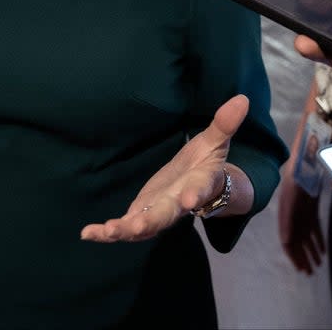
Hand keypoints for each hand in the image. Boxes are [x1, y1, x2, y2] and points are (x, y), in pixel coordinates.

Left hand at [80, 95, 249, 242]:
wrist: (198, 189)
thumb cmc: (206, 164)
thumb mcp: (215, 142)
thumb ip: (225, 124)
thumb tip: (243, 98)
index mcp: (199, 185)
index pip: (200, 190)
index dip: (196, 195)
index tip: (192, 200)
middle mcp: (178, 204)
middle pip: (167, 215)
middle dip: (153, 220)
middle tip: (138, 227)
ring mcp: (158, 213)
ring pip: (143, 226)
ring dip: (126, 230)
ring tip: (108, 231)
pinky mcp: (141, 216)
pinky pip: (125, 228)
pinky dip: (107, 233)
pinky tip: (88, 233)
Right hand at [277, 170, 324, 273]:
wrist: (306, 153)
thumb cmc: (302, 160)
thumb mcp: (300, 168)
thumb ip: (300, 183)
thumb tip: (301, 184)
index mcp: (288, 200)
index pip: (286, 225)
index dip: (289, 240)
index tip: (292, 254)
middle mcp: (292, 208)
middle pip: (295, 236)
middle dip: (300, 255)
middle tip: (306, 271)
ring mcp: (301, 210)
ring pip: (304, 236)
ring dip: (309, 252)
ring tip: (315, 267)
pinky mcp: (311, 210)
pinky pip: (314, 229)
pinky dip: (318, 241)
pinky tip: (322, 253)